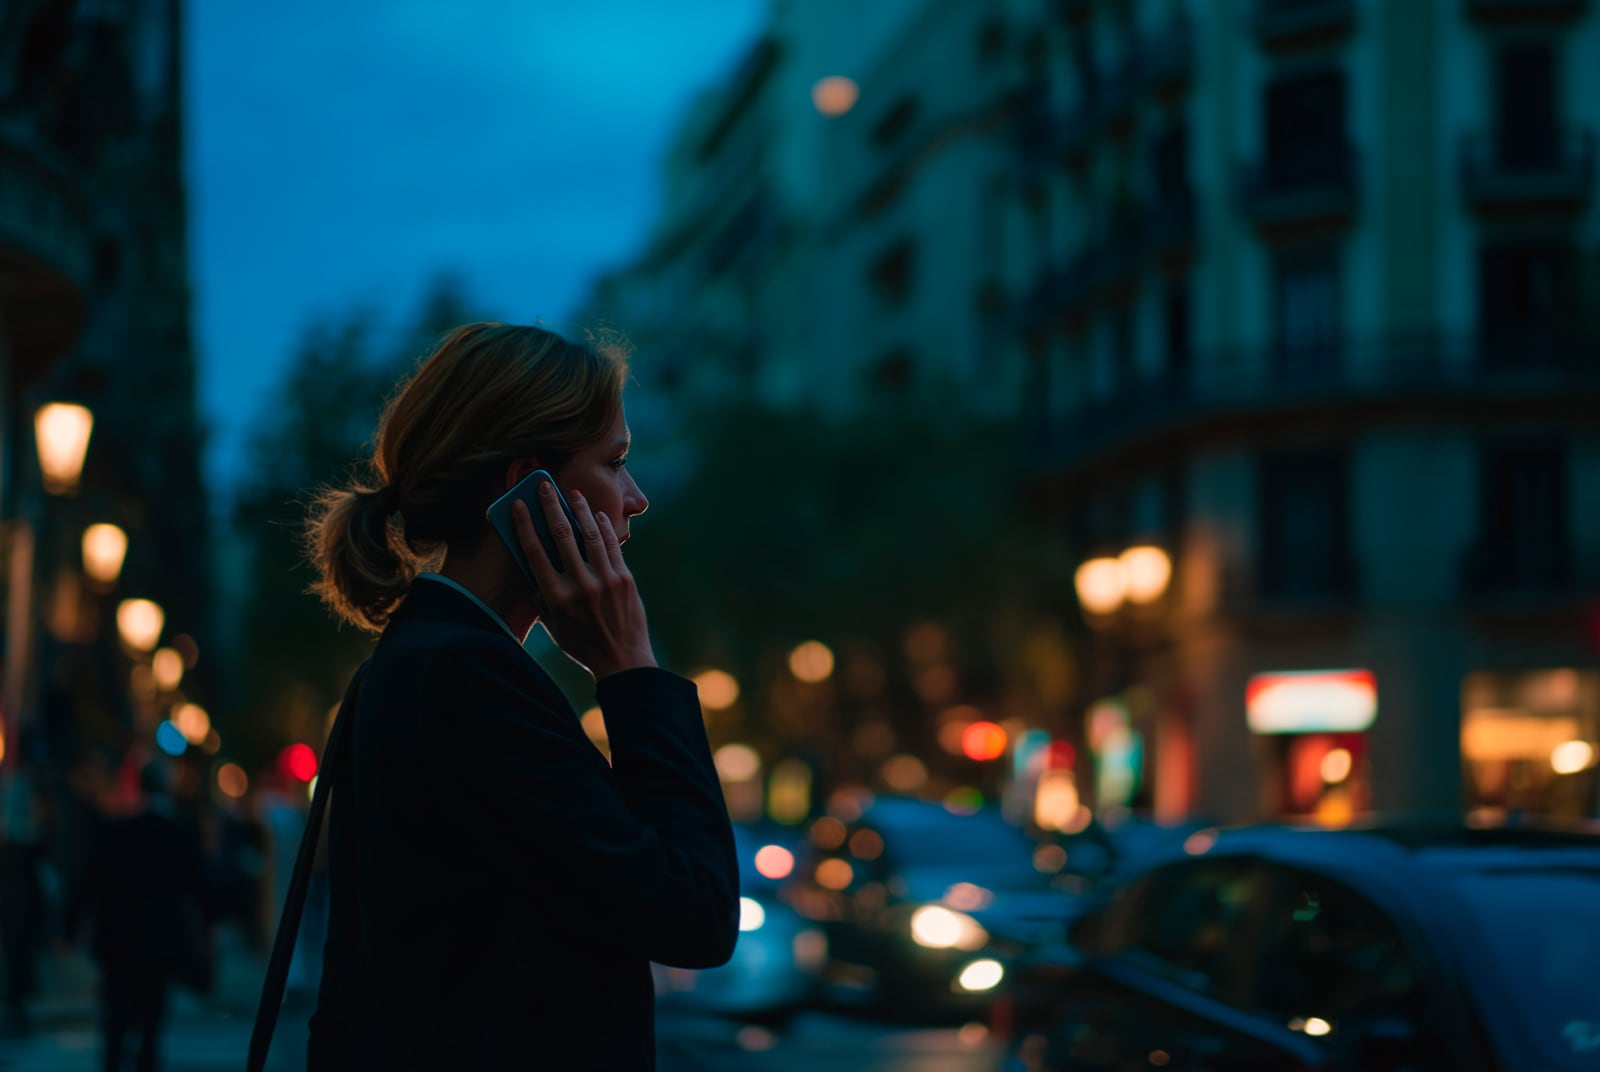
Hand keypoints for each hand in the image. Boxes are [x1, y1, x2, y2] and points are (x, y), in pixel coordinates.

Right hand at [513, 484, 656, 679]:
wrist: (622, 659)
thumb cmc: (582, 644)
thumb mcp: (553, 625)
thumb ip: (541, 596)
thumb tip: (529, 562)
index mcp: (556, 598)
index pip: (535, 552)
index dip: (524, 525)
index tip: (518, 505)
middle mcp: (580, 586)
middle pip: (562, 536)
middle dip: (551, 506)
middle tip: (544, 486)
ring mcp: (605, 581)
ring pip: (590, 535)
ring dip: (580, 510)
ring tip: (573, 493)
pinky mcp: (625, 579)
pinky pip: (612, 546)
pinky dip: (604, 528)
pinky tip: (597, 515)